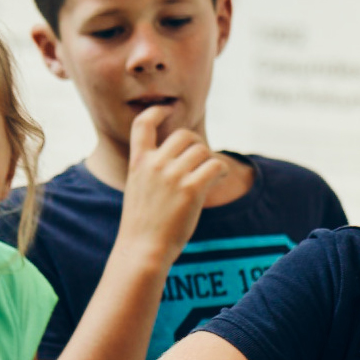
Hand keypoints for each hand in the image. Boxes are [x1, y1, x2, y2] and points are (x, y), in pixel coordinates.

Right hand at [119, 103, 232, 263]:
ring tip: (213, 173)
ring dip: (210, 160)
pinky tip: (221, 177)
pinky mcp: (191, 189)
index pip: (142, 124)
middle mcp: (154, 164)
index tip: (167, 109)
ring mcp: (173, 176)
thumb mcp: (137, 191)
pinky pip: (215, 165)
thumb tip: (178, 160)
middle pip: (184, 135)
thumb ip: (150, 172)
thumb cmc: (141, 227)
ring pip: (203, 150)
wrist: (142, 250)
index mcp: (138, 163)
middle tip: (200, 159)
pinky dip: (222, 170)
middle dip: (196, 144)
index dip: (157, 111)